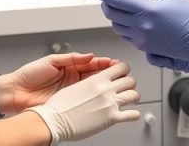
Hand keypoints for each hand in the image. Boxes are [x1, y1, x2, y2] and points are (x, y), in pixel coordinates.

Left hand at [9, 53, 115, 111]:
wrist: (15, 92)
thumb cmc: (29, 74)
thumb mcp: (51, 61)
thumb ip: (71, 58)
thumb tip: (89, 55)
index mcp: (70, 66)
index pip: (92, 63)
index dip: (105, 63)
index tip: (116, 63)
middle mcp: (73, 79)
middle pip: (96, 76)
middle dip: (109, 74)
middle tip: (121, 74)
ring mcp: (71, 92)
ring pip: (92, 89)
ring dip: (104, 87)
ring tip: (115, 86)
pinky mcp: (68, 103)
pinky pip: (83, 102)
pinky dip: (93, 101)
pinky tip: (101, 99)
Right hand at [26, 61, 140, 144]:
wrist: (54, 120)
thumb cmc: (59, 105)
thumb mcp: (75, 85)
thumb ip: (90, 82)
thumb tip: (95, 83)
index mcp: (97, 79)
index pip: (120, 68)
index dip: (124, 70)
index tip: (124, 73)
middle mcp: (106, 89)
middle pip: (130, 80)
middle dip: (129, 84)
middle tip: (127, 87)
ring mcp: (110, 103)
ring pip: (134, 95)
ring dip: (133, 97)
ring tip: (130, 99)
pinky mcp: (111, 118)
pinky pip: (131, 115)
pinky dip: (133, 114)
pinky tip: (132, 114)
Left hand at [86, 0, 188, 71]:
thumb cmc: (187, 18)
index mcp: (146, 11)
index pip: (115, 1)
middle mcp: (141, 27)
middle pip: (111, 15)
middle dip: (106, 5)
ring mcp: (141, 39)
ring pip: (117, 27)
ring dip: (115, 17)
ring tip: (123, 9)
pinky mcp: (144, 48)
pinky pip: (126, 36)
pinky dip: (125, 27)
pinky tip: (134, 21)